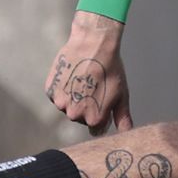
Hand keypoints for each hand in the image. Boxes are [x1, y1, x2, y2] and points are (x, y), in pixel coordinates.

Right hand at [45, 11, 129, 134]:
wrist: (93, 44)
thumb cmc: (111, 69)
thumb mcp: (121, 94)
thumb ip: (122, 118)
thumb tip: (127, 133)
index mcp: (93, 119)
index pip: (96, 128)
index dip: (102, 114)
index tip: (103, 99)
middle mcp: (75, 115)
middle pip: (81, 118)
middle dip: (88, 106)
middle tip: (95, 86)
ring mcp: (61, 103)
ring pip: (68, 106)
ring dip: (75, 97)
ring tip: (84, 79)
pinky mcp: (51, 91)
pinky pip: (58, 95)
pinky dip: (64, 88)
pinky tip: (73, 75)